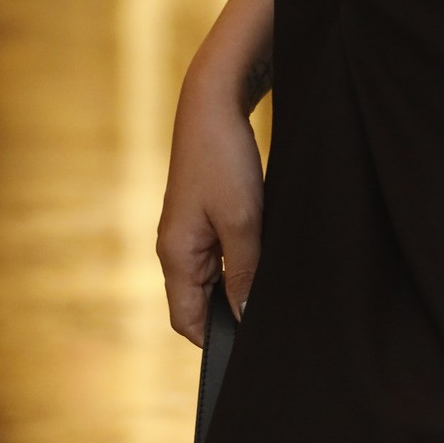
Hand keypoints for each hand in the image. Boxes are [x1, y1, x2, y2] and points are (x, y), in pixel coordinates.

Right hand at [157, 69, 265, 344]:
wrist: (214, 101)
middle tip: (268, 307)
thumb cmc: (223, 159)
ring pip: (214, 274)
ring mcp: (189, 229)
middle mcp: (176, 246)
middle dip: (231, 308)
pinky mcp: (204, 212)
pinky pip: (221, 250)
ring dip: (239, 279)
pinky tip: (264, 247)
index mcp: (174, 254)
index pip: (186, 320)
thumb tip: (244, 317)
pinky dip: (241, 255)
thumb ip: (243, 273)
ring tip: (268, 272)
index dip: (216, 338)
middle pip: (200, 300)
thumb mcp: (242, 221)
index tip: (250, 341)